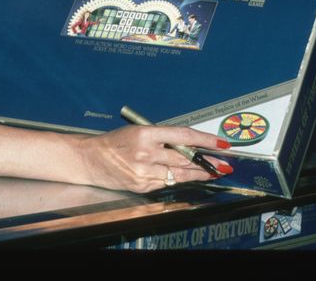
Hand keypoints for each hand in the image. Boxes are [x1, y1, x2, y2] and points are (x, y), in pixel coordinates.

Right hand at [77, 124, 231, 193]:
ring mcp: (144, 171)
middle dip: (208, 161)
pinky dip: (177, 179)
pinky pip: (166, 182)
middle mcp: (146, 153)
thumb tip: (190, 144)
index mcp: (146, 134)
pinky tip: (187, 178)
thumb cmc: (114, 143)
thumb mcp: (138, 131)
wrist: (90, 159)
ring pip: (180, 174)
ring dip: (199, 173)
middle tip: (224, 163)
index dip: (205, 140)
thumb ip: (162, 138)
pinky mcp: (143, 185)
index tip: (221, 143)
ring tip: (213, 172)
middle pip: (186, 158)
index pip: (183, 136)